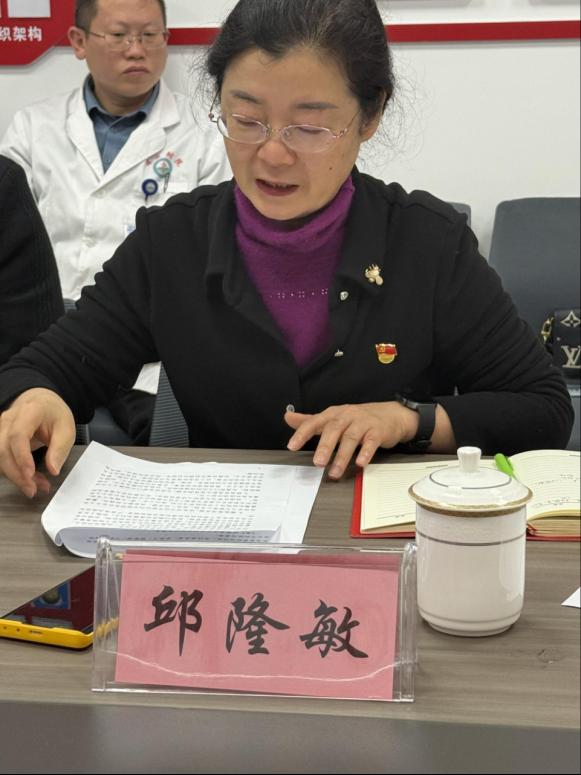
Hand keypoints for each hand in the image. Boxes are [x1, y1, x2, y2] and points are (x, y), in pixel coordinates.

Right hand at [0, 388, 75, 497]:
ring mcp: (0, 428)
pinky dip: (13, 472)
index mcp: (29, 411)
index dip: (21, 457)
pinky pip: (1, 459)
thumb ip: (60, 448)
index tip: (30, 475)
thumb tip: (53, 470)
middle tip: (33, 489)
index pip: (18, 435)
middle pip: (3, 449)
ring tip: (35, 486)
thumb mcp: (66, 428)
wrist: (41, 402)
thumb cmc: (54, 414)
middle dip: (16, 473)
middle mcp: (9, 419)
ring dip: (14, 475)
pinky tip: (29, 479)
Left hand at [285, 401, 418, 479]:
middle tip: (318, 463)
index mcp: (333, 414)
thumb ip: (310, 420)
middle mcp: (347, 416)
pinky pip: (371, 442)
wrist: (391, 414)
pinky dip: (365, 452)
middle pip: (333, 430)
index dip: (302, 434)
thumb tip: (287, 417)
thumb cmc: (358, 418)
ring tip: (335, 472)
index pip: (315, 422)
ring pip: (350, 438)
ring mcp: (363, 423)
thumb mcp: (333, 417)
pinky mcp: (378, 431)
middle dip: (325, 447)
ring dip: (342, 456)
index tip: (291, 446)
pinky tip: (360, 463)